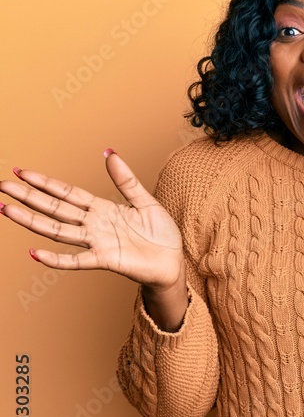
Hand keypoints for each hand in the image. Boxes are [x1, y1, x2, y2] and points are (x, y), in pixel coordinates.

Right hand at [0, 150, 183, 289]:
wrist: (173, 262)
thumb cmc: (160, 235)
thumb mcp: (145, 202)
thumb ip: (126, 181)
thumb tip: (110, 153)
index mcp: (102, 209)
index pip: (67, 193)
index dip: (45, 183)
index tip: (22, 172)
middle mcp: (94, 225)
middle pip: (55, 208)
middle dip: (28, 197)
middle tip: (2, 186)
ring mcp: (97, 243)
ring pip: (59, 230)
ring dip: (32, 221)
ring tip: (6, 210)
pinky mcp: (106, 260)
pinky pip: (77, 260)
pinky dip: (56, 259)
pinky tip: (36, 253)